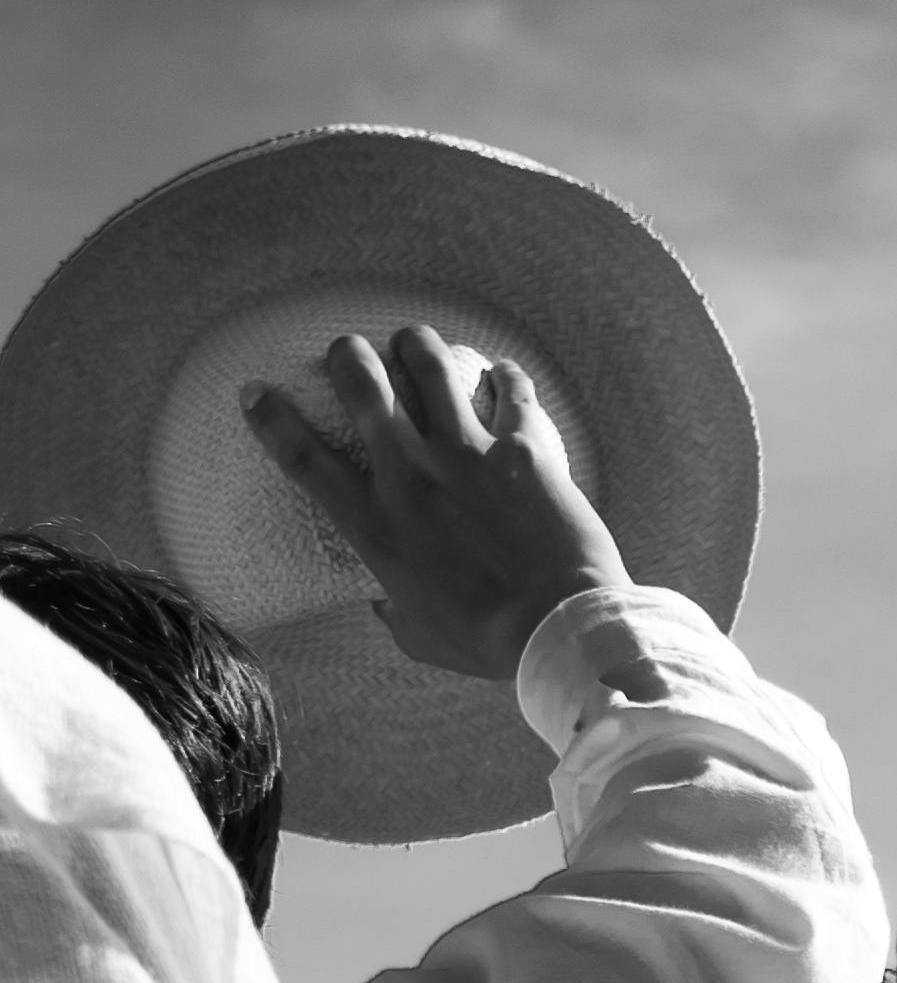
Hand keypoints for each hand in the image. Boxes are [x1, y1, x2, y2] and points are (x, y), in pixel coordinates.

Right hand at [243, 326, 631, 680]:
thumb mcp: (419, 635)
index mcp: (376, 525)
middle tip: (349, 352)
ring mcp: (466, 455)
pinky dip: (505, 377)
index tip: (254, 391)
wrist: (556, 629)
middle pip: (363, 385)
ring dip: (415, 343)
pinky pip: (510, 391)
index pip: (304, 459)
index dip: (271, 418)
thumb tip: (382, 602)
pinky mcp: (521, 449)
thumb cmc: (487, 641)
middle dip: (348, 355)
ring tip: (413, 341)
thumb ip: (392, 610)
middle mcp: (411, 476)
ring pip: (429, 365)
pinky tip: (503, 375)